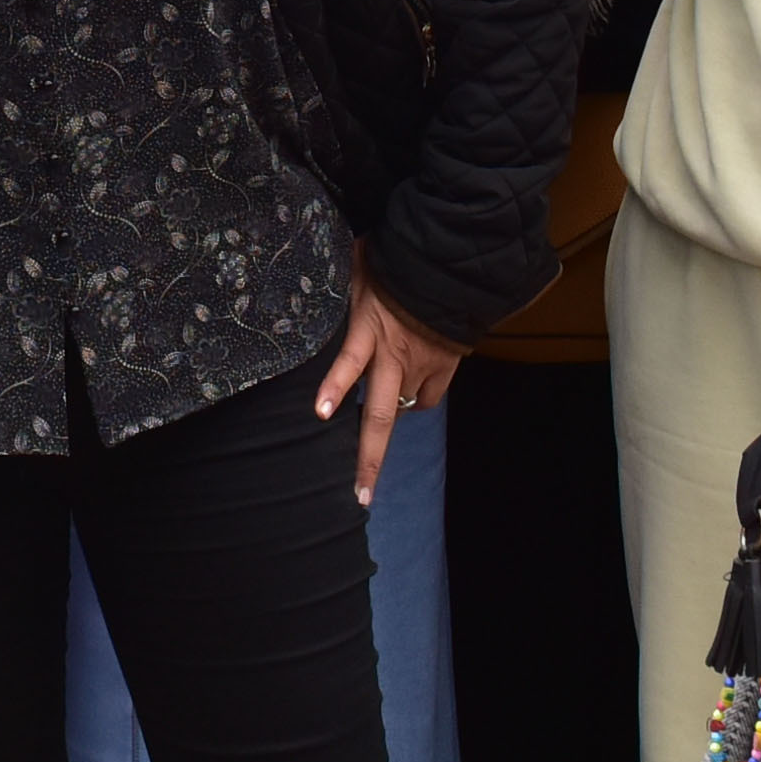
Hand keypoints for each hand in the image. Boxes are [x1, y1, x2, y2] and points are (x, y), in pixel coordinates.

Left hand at [310, 276, 460, 504]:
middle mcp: (396, 355)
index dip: (335, 387)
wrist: (453, 269)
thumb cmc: (396, 265)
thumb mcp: (357, 271)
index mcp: (371, 330)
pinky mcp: (444, 368)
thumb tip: (307, 277)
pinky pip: (426, 397)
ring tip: (375, 414)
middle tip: (361, 495)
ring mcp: (422, 366)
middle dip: (369, 459)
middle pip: (380, 416)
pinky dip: (415, 397)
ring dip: (389, 415)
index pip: (349, 361)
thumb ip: (337, 288)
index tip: (320, 413)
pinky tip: (407, 385)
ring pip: (403, 408)